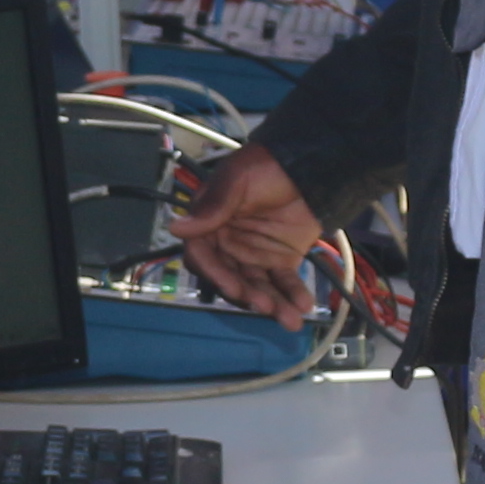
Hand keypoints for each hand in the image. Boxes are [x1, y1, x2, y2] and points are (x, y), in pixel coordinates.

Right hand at [172, 146, 323, 314]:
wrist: (309, 165)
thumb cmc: (266, 166)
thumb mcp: (237, 181)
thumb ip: (213, 208)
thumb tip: (175, 227)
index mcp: (210, 224)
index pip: (203, 256)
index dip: (215, 274)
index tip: (233, 288)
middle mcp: (228, 245)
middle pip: (230, 278)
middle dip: (247, 295)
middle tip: (265, 305)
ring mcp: (254, 255)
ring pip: (257, 286)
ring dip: (271, 303)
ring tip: (290, 318)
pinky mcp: (281, 260)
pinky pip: (283, 282)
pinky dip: (292, 295)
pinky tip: (302, 305)